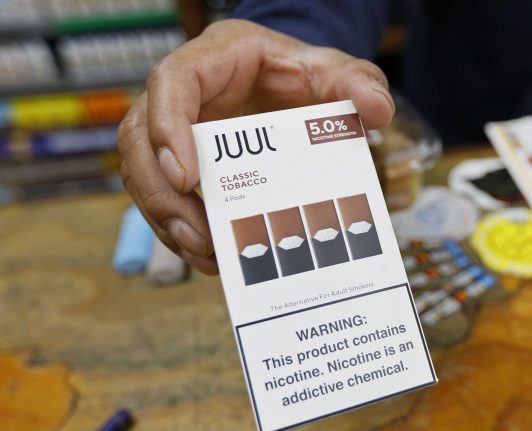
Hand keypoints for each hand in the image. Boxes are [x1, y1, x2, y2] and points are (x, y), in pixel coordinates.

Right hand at [118, 19, 394, 274]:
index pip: (172, 82)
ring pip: (144, 172)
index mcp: (217, 59)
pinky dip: (181, 229)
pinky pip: (166, 196)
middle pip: (140, 136)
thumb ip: (359, 83)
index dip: (167, 127)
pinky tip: (212, 257)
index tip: (184, 176)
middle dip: (160, 191)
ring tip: (206, 255)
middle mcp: (187, 94)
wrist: (298, 90)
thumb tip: (376, 110)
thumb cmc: (309, 75)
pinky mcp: (185, 162)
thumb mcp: (338, 73)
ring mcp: (179, 129)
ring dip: (167, 218)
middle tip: (197, 235)